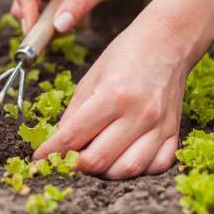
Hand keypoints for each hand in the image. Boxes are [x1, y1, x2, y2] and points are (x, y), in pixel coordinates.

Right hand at [8, 0, 140, 33]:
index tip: (36, 28)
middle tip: (53, 34)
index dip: (24, 6)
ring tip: (72, 25)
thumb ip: (80, 4)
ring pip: (29, 8)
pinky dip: (54, 23)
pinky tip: (76, 20)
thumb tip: (58, 27)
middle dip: (32, 19)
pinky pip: (43, 12)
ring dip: (44, 23)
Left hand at [33, 16, 189, 178]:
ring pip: (128, 170)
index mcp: (112, 96)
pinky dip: (138, 170)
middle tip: (65, 161)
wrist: (168, 40)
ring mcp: (160, 126)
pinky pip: (158, 166)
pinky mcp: (174, 131)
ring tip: (94, 162)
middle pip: (99, 160)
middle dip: (75, 166)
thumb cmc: (126, 54)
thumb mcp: (91, 76)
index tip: (39, 159)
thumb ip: (74, 112)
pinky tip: (124, 159)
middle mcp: (138, 114)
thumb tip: (60, 142)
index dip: (51, 152)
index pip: (73, 136)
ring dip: (105, 173)